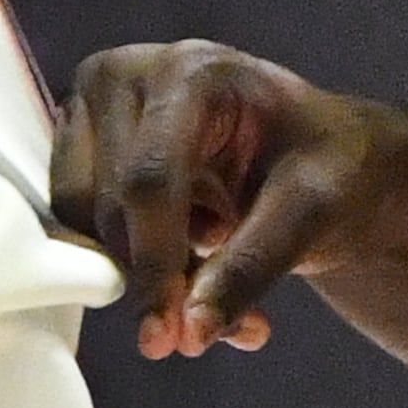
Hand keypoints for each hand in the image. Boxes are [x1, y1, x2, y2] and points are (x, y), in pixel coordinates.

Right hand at [51, 43, 407, 357]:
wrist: (323, 155)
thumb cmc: (329, 166)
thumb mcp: (311, 214)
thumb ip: (249, 268)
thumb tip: (189, 333)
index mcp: (192, 72)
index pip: (151, 179)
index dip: (154, 263)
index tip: (167, 336)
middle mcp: (128, 74)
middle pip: (107, 203)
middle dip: (155, 279)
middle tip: (222, 321)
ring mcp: (94, 104)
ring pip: (81, 218)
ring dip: (141, 272)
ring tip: (214, 274)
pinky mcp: (79, 141)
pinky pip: (79, 221)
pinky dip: (128, 262)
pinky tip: (189, 264)